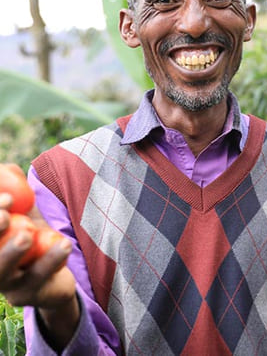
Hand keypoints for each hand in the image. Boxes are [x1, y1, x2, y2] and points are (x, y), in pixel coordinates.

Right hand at [0, 194, 78, 348]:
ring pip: (2, 273)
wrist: (56, 275)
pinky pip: (38, 278)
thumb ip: (16, 193)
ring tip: (27, 235)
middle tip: (5, 216)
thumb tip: (8, 167)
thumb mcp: (26, 214)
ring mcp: (5, 285)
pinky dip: (51, 259)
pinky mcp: (27, 296)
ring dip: (12, 253)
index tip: (8, 199)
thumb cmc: (36, 238)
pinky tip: (64, 243)